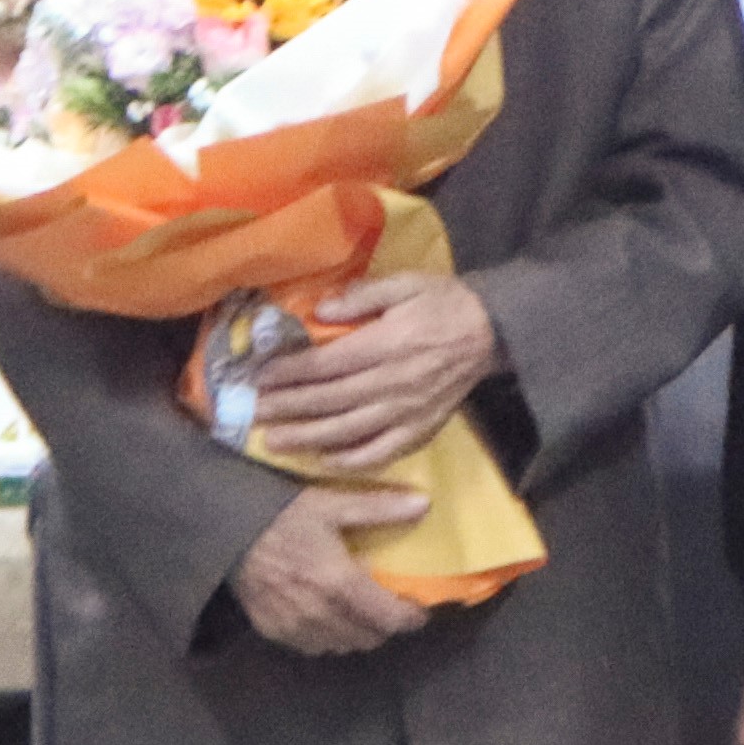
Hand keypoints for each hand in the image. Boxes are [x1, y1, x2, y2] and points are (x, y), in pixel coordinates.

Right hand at [231, 484, 436, 653]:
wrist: (225, 530)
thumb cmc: (281, 514)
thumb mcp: (331, 503)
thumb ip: (379, 508)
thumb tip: (423, 505)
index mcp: (340, 583)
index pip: (389, 619)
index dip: (411, 618)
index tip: (419, 610)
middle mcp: (321, 613)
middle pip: (369, 637)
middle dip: (385, 625)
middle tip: (389, 606)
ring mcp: (295, 627)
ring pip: (342, 646)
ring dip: (357, 633)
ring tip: (359, 610)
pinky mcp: (274, 632)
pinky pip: (313, 647)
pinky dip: (328, 637)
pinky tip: (327, 614)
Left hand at [247, 275, 501, 476]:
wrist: (490, 332)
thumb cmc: (443, 303)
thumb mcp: (406, 284)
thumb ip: (364, 295)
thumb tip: (322, 308)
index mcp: (387, 344)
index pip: (328, 364)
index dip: (291, 372)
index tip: (261, 376)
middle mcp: (393, 382)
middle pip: (330, 400)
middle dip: (287, 407)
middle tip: (253, 413)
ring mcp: (406, 411)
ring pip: (348, 430)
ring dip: (308, 438)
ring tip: (274, 442)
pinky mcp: (420, 429)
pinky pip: (381, 451)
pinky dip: (352, 460)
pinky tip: (325, 460)